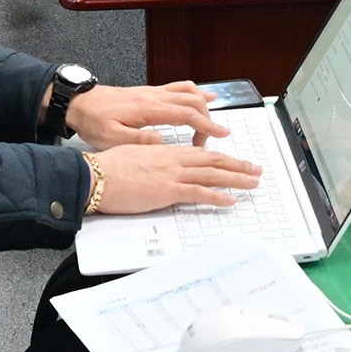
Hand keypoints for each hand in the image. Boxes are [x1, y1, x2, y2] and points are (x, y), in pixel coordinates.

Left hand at [67, 80, 229, 148]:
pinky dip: (194, 92)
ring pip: (188, 91)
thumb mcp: (112, 138)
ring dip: (203, 104)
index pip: (186, 114)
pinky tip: (201, 96)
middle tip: (207, 140)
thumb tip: (162, 140)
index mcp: (148, 109)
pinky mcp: (148, 92)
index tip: (221, 134)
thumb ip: (138, 141)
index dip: (206, 125)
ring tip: (213, 119)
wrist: (79, 103)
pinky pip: (177, 87)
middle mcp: (154, 97)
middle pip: (193, 102)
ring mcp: (152, 92)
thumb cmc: (93, 121)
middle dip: (207, 119)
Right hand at [87, 143, 263, 213]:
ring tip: (253, 182)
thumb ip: (152, 160)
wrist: (94, 175)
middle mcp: (173, 159)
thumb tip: (159, 167)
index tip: (235, 160)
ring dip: (236, 178)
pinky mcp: (166, 190)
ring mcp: (171, 174)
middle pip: (213, 160)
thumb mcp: (135, 156)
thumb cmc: (108, 168)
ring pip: (212, 174)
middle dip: (238, 165)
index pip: (201, 153)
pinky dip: (217, 196)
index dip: (222, 156)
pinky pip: (198, 192)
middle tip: (256, 169)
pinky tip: (230, 200)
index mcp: (166, 151)